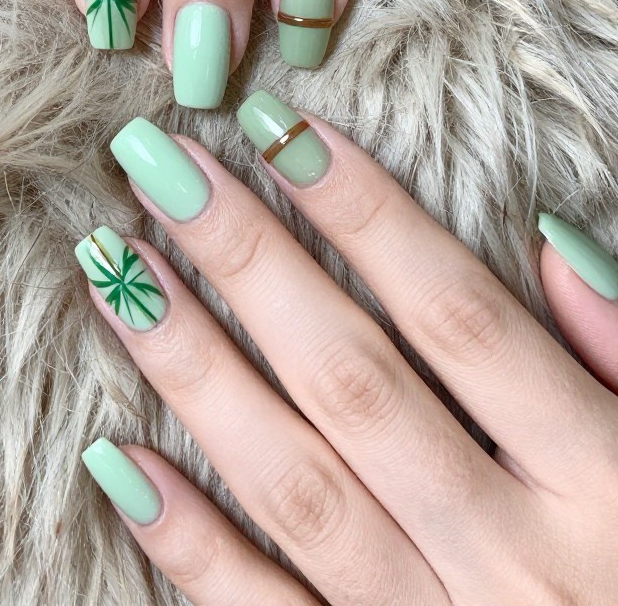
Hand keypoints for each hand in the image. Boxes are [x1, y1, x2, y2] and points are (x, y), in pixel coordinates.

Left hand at [75, 92, 616, 604]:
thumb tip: (549, 242)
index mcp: (601, 487)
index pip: (460, 316)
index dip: (367, 213)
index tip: (282, 131)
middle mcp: (510, 558)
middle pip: (354, 381)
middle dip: (250, 263)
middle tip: (161, 170)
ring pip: (294, 485)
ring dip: (196, 372)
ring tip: (119, 278)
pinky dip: (192, 544)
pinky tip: (120, 459)